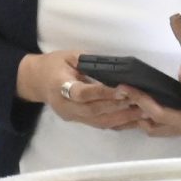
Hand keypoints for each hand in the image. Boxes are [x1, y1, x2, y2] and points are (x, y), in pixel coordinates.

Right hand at [16, 49, 148, 130]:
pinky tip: (134, 119)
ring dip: (122, 118)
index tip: (123, 90)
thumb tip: (113, 68)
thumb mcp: (68, 56)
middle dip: (118, 107)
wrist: (36, 82)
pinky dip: (119, 123)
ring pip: (99, 122)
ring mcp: (72, 116)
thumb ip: (88, 62)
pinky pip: (101, 125)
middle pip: (94, 112)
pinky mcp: (79, 121)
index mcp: (59, 86)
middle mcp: (65, 106)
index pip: (82, 94)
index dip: (103, 93)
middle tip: (141, 102)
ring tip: (143, 112)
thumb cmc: (53, 64)